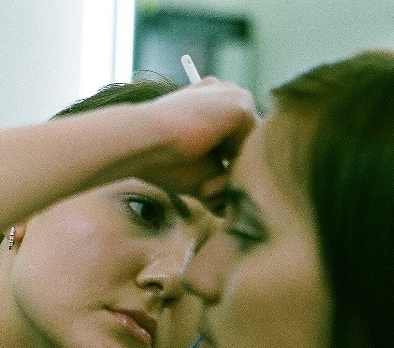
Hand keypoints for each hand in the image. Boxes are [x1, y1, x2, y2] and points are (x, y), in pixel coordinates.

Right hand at [125, 78, 257, 197]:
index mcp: (210, 101)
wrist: (140, 142)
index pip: (234, 139)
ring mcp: (234, 95)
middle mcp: (225, 92)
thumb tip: (225, 208)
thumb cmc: (160, 158)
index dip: (223, 168)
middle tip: (205, 193)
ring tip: (205, 190)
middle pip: (245, 142)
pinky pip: (252, 147)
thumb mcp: (194, 171)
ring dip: (231, 174)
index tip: (203, 190)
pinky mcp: (240, 105)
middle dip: (228, 172)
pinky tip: (211, 178)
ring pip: (249, 146)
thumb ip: (215, 180)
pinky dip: (234, 168)